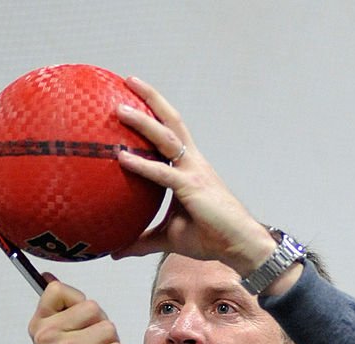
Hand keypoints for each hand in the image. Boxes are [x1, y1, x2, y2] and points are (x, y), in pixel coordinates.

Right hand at [29, 276, 130, 343]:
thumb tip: (49, 276)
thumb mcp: (58, 340)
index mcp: (39, 326)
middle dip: (101, 327)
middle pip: (93, 307)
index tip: (79, 324)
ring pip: (109, 328)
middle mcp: (48, 336)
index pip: (58, 289)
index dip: (78, 303)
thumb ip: (58, 309)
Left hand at [112, 77, 275, 275]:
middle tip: (128, 81)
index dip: (154, 115)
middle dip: (151, 99)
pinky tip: (121, 158)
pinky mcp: (192, 187)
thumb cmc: (210, 238)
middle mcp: (192, 163)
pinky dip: (141, 164)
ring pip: (166, 137)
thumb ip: (141, 240)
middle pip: (171, 121)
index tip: (134, 98)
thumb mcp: (168, 238)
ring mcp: (194, 172)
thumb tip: (115, 251)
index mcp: (189, 169)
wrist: (239, 246)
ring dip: (143, 121)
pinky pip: (162, 173)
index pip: (170, 134)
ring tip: (119, 109)